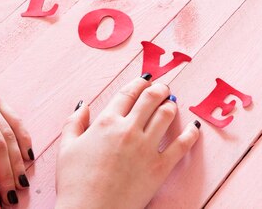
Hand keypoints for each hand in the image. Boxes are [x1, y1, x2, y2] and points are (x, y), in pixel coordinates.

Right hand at [55, 76, 200, 208]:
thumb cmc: (75, 183)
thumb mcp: (67, 148)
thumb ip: (74, 122)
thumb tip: (84, 105)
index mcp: (106, 122)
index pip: (127, 94)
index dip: (138, 83)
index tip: (145, 80)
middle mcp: (128, 129)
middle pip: (150, 99)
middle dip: (158, 89)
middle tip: (163, 87)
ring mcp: (146, 148)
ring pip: (166, 116)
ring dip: (171, 105)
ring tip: (172, 102)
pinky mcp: (160, 167)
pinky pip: (182, 144)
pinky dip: (191, 133)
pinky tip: (195, 127)